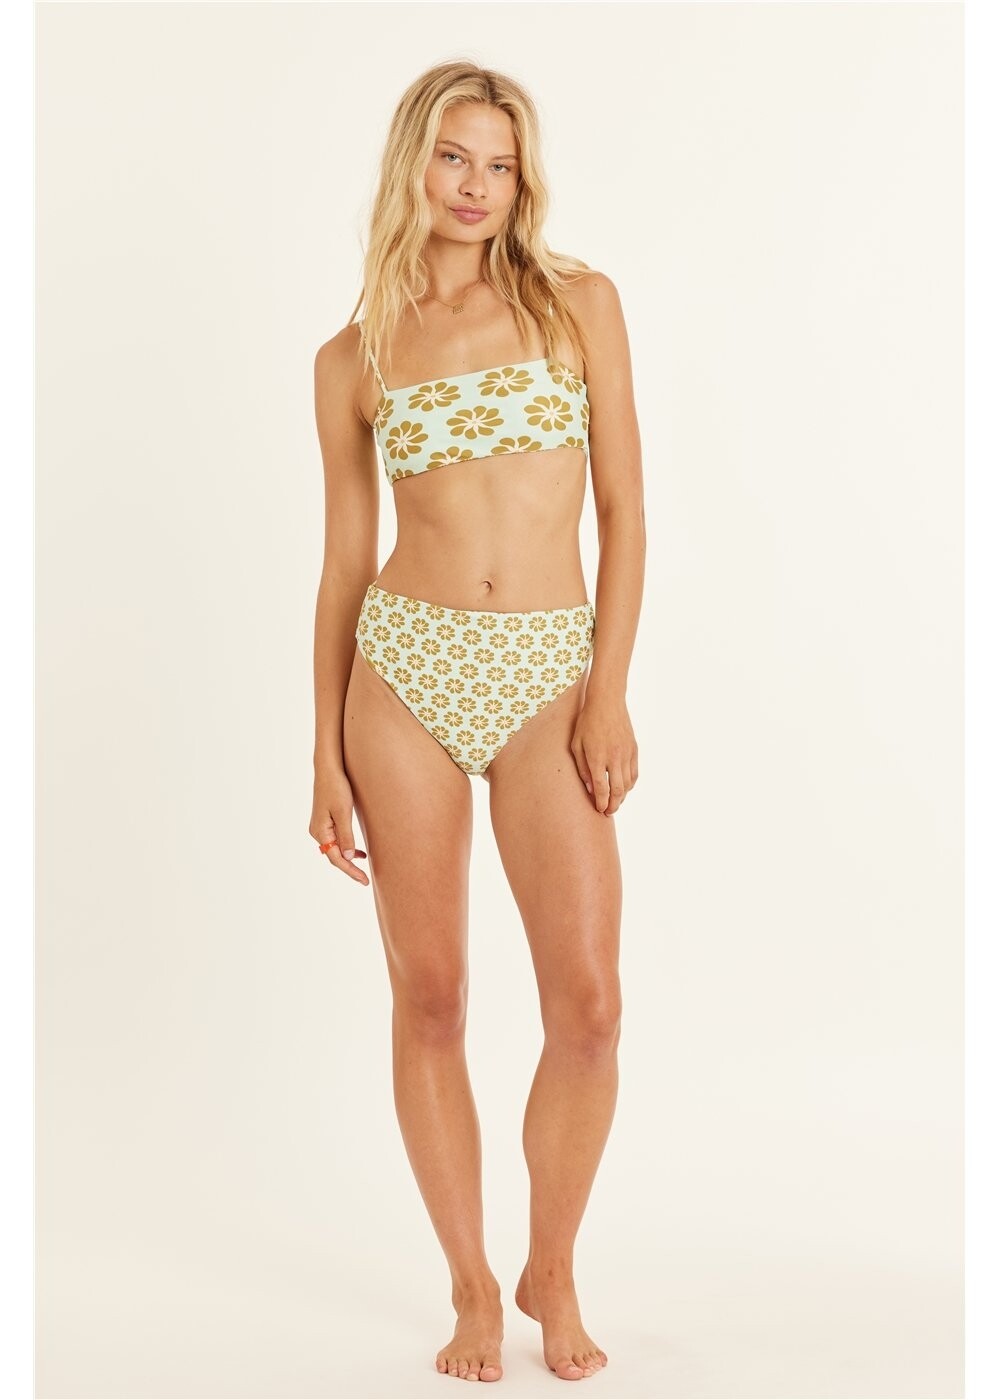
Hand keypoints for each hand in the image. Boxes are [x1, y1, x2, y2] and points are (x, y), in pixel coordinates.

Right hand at [309, 767, 369, 885]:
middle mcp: (317, 832)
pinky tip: (358, 852)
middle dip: (349, 868)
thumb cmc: (336, 787)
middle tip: (365, 880)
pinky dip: (347, 848)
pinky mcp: (326, 821)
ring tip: (363, 868)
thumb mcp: (343, 812)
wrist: (328, 768)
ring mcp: (320, 827)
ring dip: (348, 859)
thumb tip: (348, 857)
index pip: (336, 858)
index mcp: (320, 831)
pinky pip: (336, 840)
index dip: (350, 871)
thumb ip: (346, 835)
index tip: (364, 880)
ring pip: (335, 849)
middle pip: (334, 856)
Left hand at [570, 695, 637, 814]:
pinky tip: (624, 788)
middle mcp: (614, 757)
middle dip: (613, 805)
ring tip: (615, 803)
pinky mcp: (634, 749)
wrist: (607, 702)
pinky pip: (634, 773)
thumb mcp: (576, 745)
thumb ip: (582, 769)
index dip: (601, 803)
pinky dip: (630, 784)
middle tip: (608, 812)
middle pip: (617, 791)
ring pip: (628, 784)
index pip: (602, 788)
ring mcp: (626, 754)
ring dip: (622, 797)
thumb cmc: (587, 723)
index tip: (599, 810)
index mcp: (597, 757)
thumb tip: (591, 789)